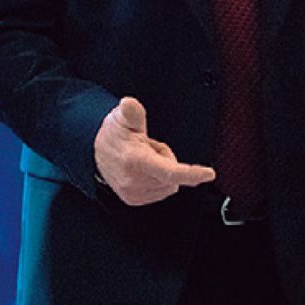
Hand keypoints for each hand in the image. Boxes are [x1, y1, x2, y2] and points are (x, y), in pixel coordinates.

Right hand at [93, 97, 214, 205]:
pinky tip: (143, 170)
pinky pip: (161, 192)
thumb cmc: (113, 133)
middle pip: (173, 176)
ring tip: (145, 158)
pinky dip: (157, 181)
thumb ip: (131, 110)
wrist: (96, 150)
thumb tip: (129, 104)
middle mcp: (133, 180)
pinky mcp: (133, 199)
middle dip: (167, 161)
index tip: (208, 174)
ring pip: (168, 186)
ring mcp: (133, 192)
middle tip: (151, 148)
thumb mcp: (123, 116)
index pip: (169, 171)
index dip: (191, 173)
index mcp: (135, 160)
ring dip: (162, 172)